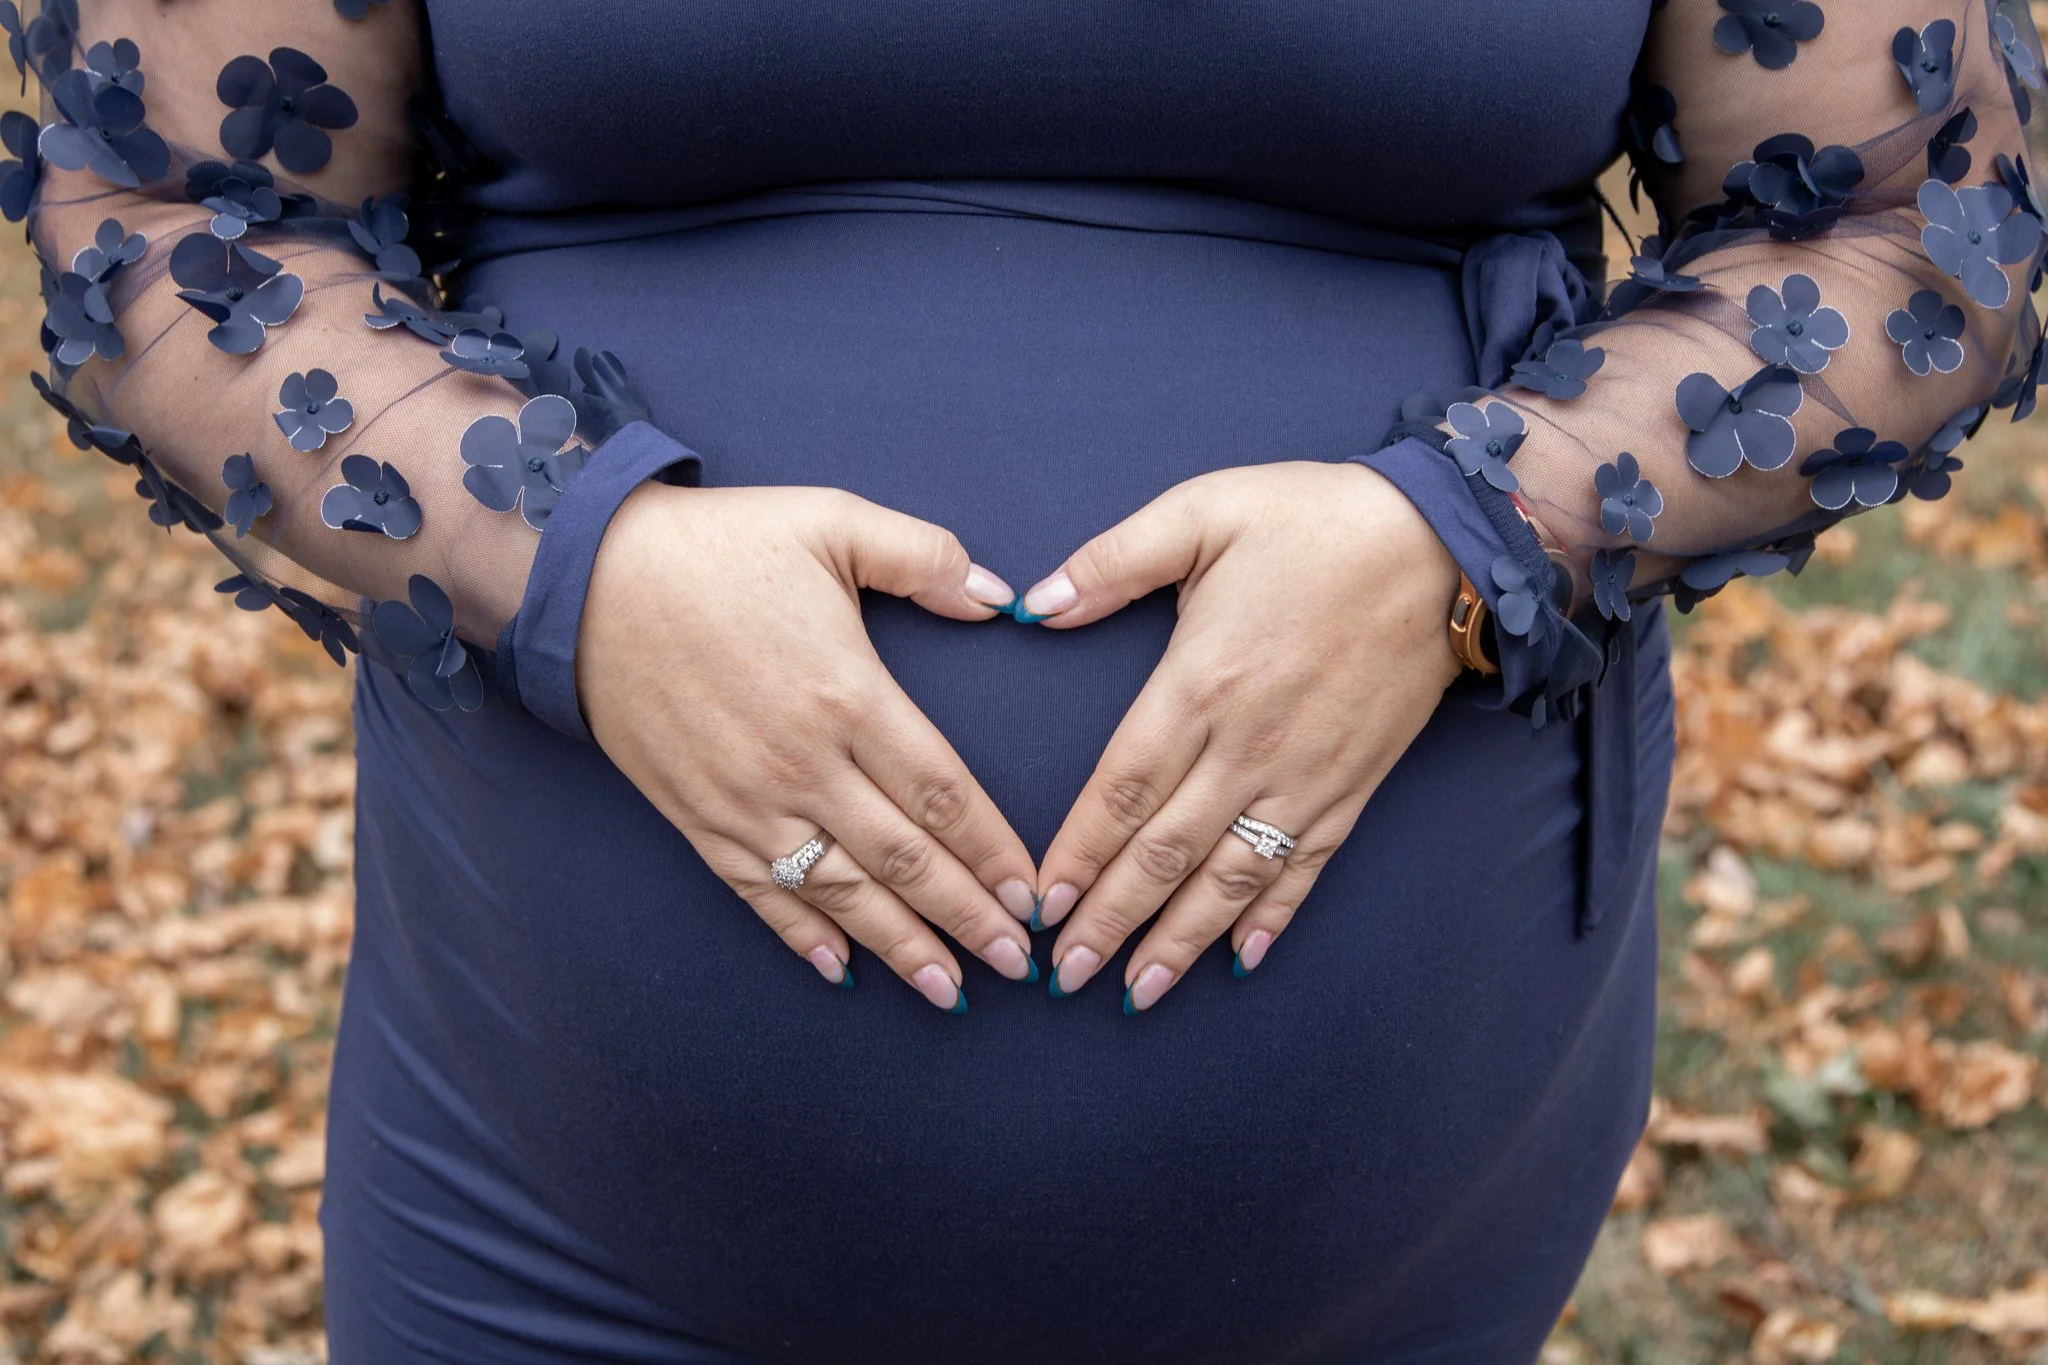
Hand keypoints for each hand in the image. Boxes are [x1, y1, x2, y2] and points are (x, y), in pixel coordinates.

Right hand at [579, 483, 1038, 1009]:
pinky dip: (803, 938)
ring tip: (951, 991)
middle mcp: (802, 764)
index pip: (942, 793)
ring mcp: (746, 801)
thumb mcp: (831, 519)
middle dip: (968, 919)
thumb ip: (924, 555)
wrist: (585, 576)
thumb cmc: (716, 545)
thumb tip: (1002, 595)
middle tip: (1021, 963)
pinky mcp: (696, 818)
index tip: (1033, 895)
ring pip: (840, 893)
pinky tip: (842, 973)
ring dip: (901, 947)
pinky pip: (760, 894)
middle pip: (905, 861)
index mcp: (848, 694)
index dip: (994, 851)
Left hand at [1020, 462, 1462, 1010]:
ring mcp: (1305, 774)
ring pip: (1230, 877)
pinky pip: (1305, 866)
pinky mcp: (1354, 785)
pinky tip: (1240, 958)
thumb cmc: (1314, 518)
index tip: (1042, 906)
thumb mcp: (1203, 510)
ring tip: (1135, 993)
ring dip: (1180, 940)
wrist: (1445, 540)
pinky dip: (1272, 917)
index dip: (1079, 852)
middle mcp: (1248, 745)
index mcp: (1199, 683)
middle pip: (1165, 851)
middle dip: (1111, 919)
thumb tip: (1034, 602)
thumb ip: (1113, 560)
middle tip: (1065, 977)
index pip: (1121, 788)